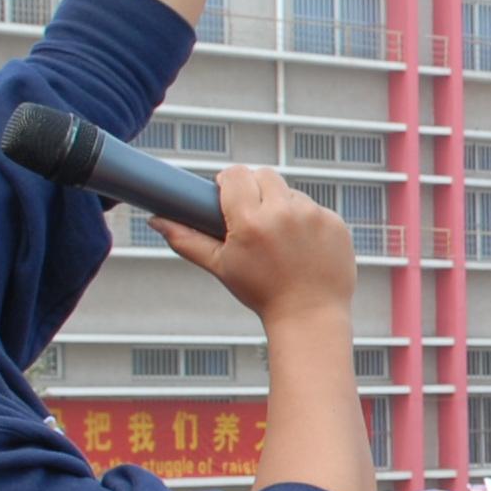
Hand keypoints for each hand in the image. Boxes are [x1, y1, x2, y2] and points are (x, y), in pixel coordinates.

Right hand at [158, 165, 356, 330]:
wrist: (309, 315)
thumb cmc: (261, 293)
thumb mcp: (221, 266)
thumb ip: (186, 240)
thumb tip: (155, 220)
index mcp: (251, 221)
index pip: (236, 174)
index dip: (229, 181)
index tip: (227, 192)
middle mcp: (284, 212)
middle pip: (263, 175)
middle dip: (255, 188)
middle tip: (252, 213)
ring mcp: (314, 216)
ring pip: (291, 192)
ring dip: (282, 205)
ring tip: (279, 238)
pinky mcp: (335, 222)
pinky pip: (315, 208)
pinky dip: (306, 220)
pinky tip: (302, 245)